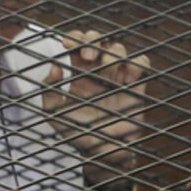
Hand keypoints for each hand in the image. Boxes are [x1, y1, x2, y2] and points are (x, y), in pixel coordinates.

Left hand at [43, 30, 150, 175]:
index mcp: (78, 72)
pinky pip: (141, 63)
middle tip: (88, 55)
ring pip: (119, 49)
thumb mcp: (54, 115)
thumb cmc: (76, 132)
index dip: (74, 38)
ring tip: (107, 70)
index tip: (67, 44)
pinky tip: (128, 79)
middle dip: (93, 40)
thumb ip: (49, 92)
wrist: (101, 152)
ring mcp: (118, 76)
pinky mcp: (136, 85)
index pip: (76, 45)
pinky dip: (136, 64)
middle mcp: (98, 70)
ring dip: (113, 53)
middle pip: (98, 40)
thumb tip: (53, 67)